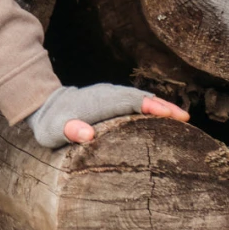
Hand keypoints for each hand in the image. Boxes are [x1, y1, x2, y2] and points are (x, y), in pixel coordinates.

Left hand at [27, 84, 189, 148]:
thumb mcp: (54, 131)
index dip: (149, 107)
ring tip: (182, 117)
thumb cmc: (50, 123)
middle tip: (185, 118)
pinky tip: (163, 115)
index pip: (128, 102)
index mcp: (98, 102)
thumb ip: (68, 131)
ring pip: (139, 97)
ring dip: (160, 105)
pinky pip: (135, 100)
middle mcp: (107, 95)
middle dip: (163, 106)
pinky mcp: (111, 99)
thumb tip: (86, 134)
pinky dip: (151, 105)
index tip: (170, 114)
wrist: (43, 105)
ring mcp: (110, 95)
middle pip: (139, 97)